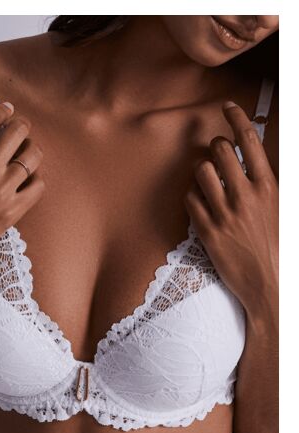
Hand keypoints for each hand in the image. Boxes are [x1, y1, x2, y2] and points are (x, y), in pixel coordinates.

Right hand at [0, 102, 44, 282]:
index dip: (3, 112)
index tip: (8, 109)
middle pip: (17, 132)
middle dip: (22, 125)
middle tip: (23, 127)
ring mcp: (2, 190)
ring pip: (32, 156)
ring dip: (32, 149)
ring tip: (29, 151)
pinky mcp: (12, 211)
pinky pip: (38, 186)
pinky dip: (36, 179)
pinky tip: (30, 178)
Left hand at [183, 102, 277, 313]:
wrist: (269, 285)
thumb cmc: (279, 247)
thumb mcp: (282, 209)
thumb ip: (268, 184)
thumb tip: (255, 162)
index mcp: (269, 188)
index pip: (250, 141)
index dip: (237, 117)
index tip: (228, 106)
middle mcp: (246, 196)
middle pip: (221, 150)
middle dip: (217, 145)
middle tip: (218, 152)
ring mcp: (225, 214)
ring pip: (201, 171)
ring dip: (203, 169)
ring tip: (209, 179)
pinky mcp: (207, 231)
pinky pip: (191, 199)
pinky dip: (194, 195)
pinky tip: (201, 202)